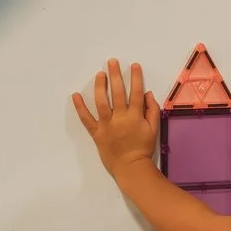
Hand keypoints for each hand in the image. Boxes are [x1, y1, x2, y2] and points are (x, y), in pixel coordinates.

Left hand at [72, 58, 157, 174]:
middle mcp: (120, 117)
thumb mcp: (153, 129)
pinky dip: (80, 107)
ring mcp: (107, 125)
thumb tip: (148, 94)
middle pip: (118, 93)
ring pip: (102, 102)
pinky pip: (86, 119)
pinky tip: (76, 95)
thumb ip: (152, 111)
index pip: (136, 93)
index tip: (134, 66)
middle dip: (115, 75)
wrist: (131, 167)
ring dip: (100, 86)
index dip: (135, 78)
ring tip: (100, 74)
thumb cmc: (143, 149)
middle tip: (112, 62)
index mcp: (135, 116)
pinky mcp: (97, 133)